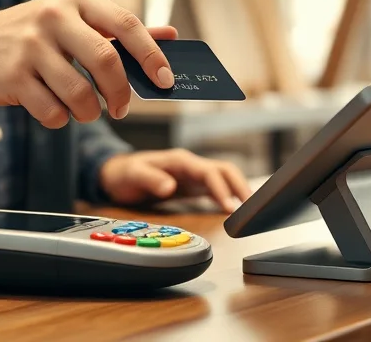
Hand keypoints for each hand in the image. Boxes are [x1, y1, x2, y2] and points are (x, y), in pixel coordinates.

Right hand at [0, 0, 175, 127]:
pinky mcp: (12, 75)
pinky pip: (52, 111)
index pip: (125, 23)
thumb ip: (120, 30)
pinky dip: (60, 119)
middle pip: (105, 60)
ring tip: (85, 111)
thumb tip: (172, 36)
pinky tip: (54, 109)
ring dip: (89, 112)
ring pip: (79, 93)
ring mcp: (29, 46)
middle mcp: (53, 16)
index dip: (151, 54)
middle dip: (120, 93)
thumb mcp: (75, 20)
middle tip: (121, 108)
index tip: (165, 80)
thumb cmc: (37, 35)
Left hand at [98, 149, 251, 212]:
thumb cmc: (125, 173)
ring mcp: (193, 176)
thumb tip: (170, 187)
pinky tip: (236, 209)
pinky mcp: (193, 186)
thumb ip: (151, 179)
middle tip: (252, 208)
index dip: (221, 189)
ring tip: (251, 210)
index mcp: (181, 161)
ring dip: (238, 190)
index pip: (208, 172)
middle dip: (240, 186)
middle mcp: (191, 166)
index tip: (230, 206)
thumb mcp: (133, 175)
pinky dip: (229, 196)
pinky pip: (216, 189)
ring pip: (224, 178)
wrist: (117, 174)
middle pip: (224, 170)